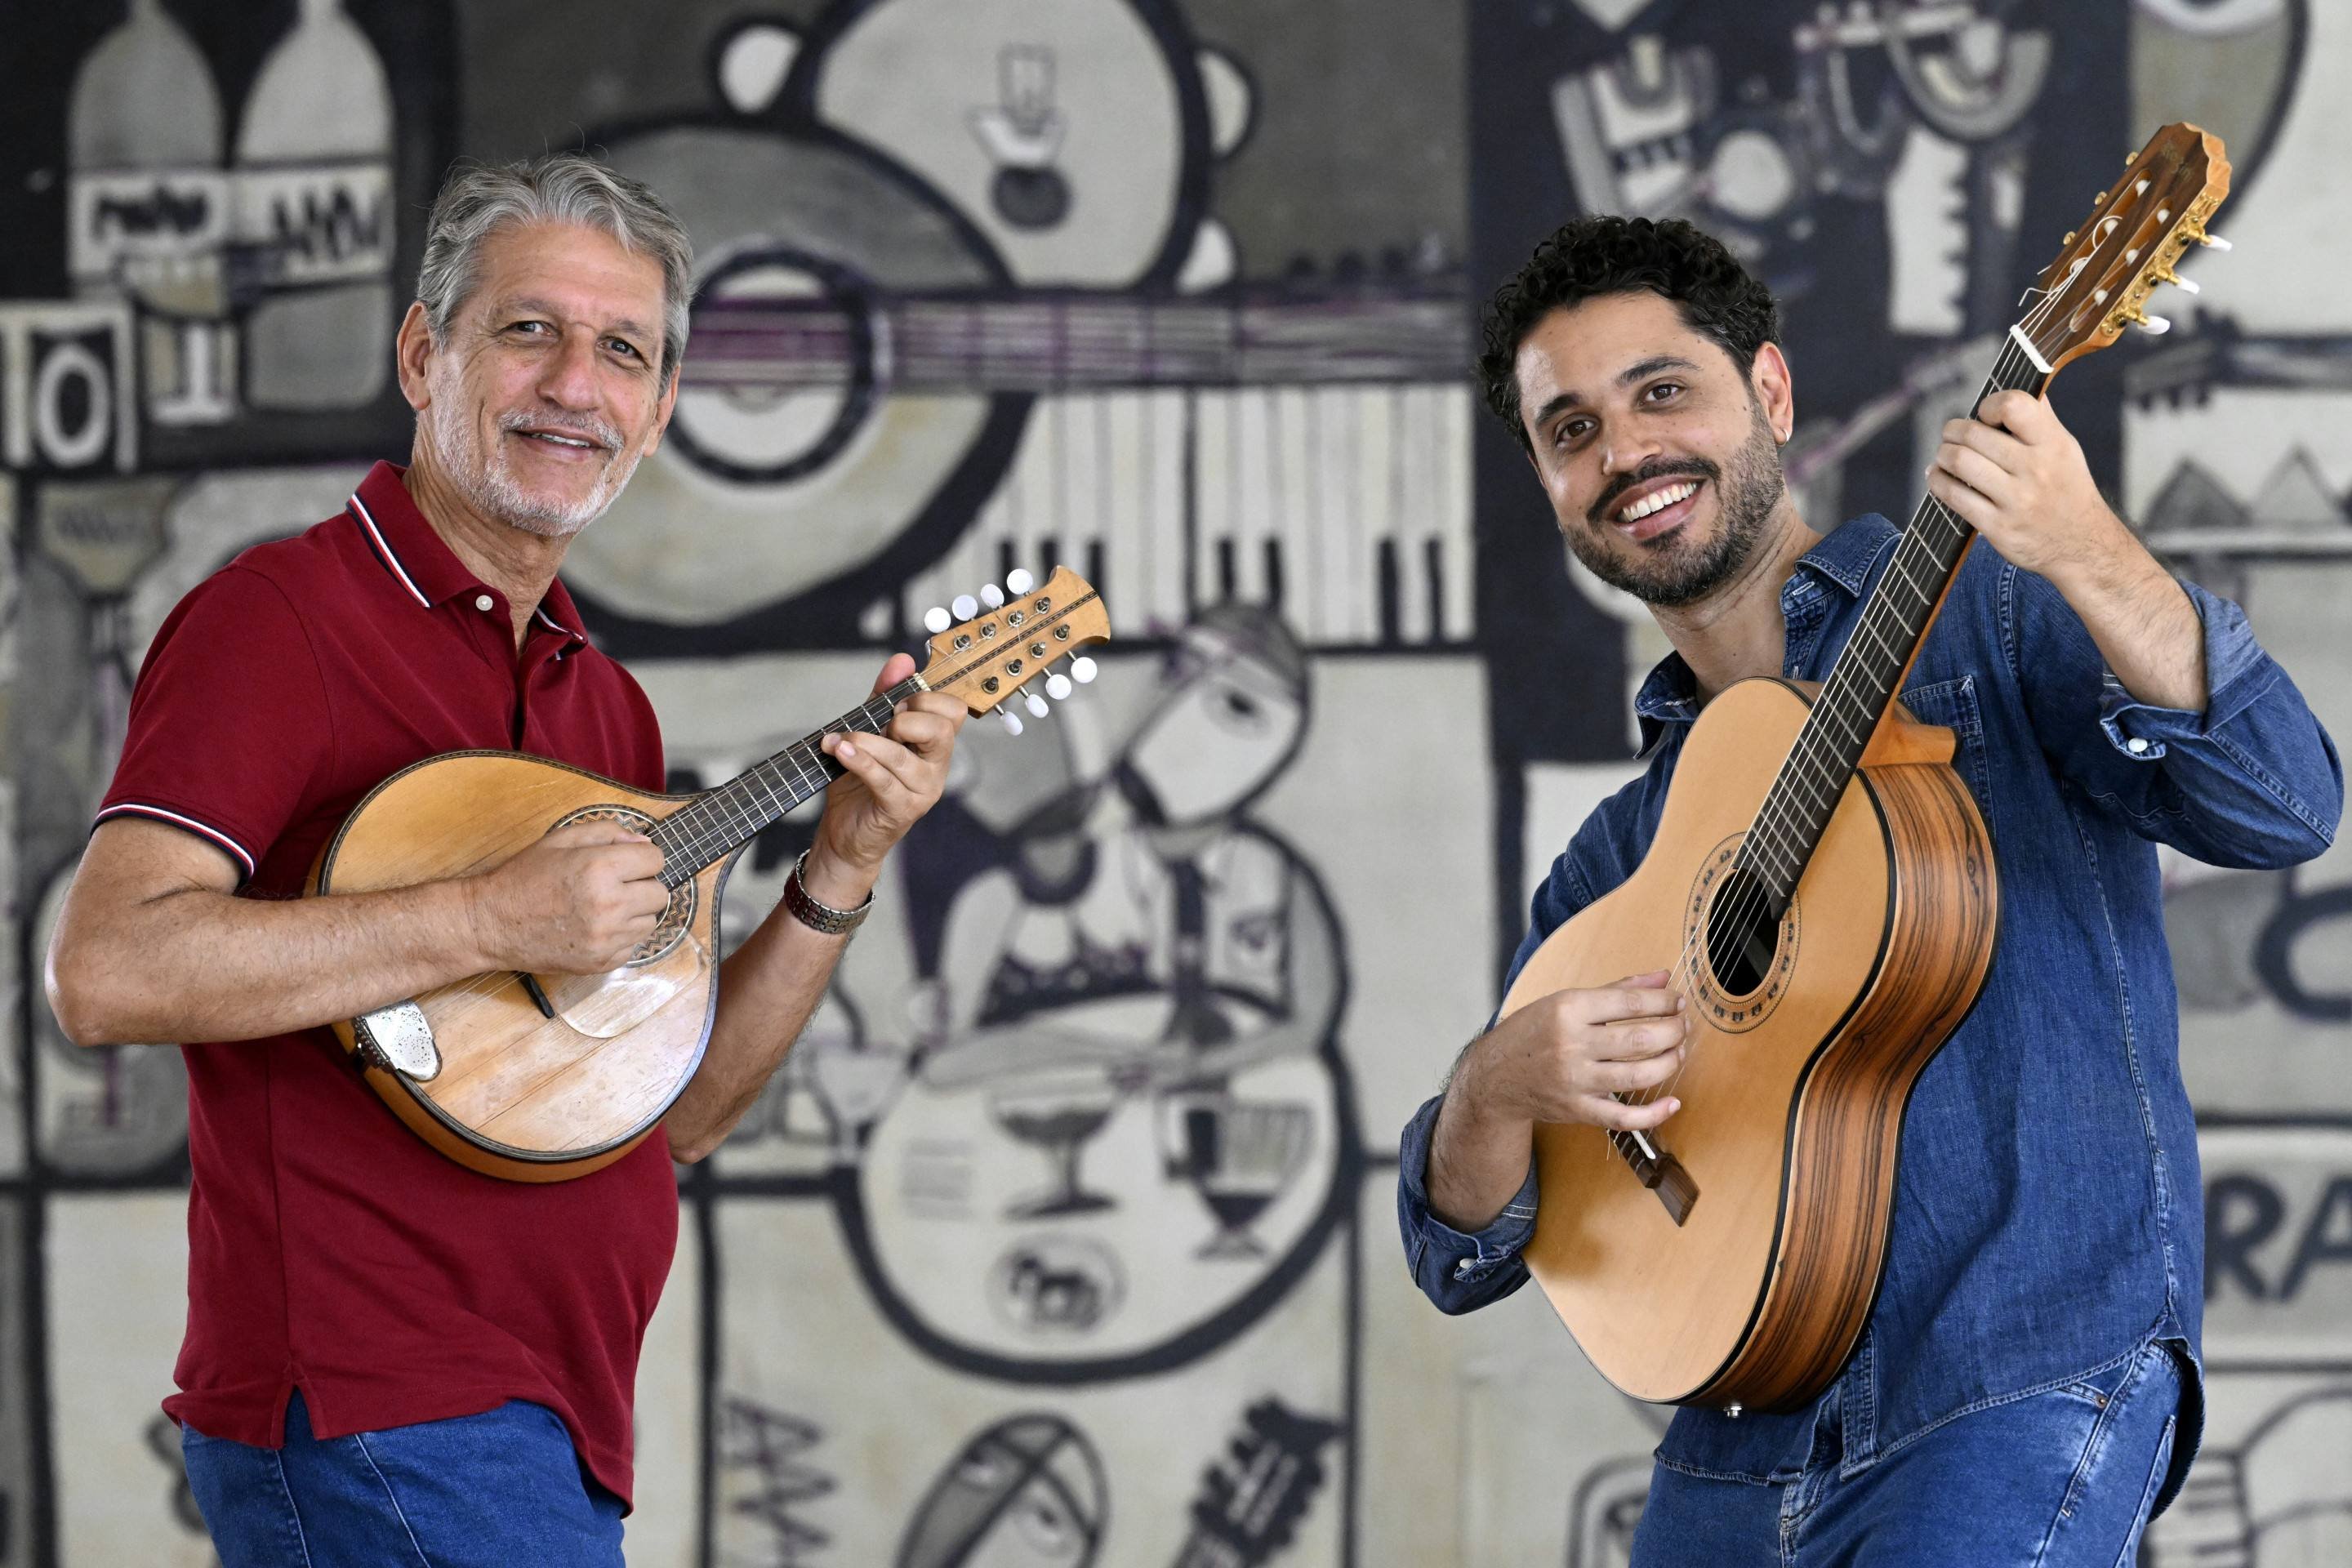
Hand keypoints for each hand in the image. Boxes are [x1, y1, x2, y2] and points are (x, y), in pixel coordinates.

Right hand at [467, 820, 670, 974]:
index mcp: (600, 868)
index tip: (627, 862)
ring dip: (634, 913)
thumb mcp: (561, 840)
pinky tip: (594, 928)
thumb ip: (607, 833)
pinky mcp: (601, 962)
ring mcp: (606, 938)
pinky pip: (632, 946)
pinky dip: (620, 938)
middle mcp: (609, 905)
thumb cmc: (524, 877)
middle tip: (616, 885)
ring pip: (650, 922)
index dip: (642, 858)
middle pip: (660, 894)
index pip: (655, 860)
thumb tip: (644, 843)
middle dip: (642, 885)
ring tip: (602, 907)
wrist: (492, 923)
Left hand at [807, 653, 967, 905]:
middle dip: (908, 716)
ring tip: (840, 739)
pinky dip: (859, 760)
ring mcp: (922, 791)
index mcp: (934, 745)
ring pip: (903, 755)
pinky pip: (883, 779)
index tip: (898, 702)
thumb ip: (885, 696)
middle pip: (942, 729)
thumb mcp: (871, 731)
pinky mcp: (902, 810)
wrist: (845, 835)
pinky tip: (840, 750)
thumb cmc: (860, 783)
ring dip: (867, 741)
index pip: (955, 710)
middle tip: (884, 721)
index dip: (928, 697)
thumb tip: (902, 660)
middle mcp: (936, 767)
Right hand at [1462, 970, 1688, 1131]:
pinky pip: (1623, 1118)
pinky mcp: (1578, 1109)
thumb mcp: (1566, 1001)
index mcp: (1568, 1009)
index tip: (1677, 1002)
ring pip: (1638, 1076)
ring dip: (1669, 1063)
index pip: (1629, 1003)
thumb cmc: (1533, 1033)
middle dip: (1672, 1031)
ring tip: (1678, 1052)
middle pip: (1639, 1039)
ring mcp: (1575, 1080)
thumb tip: (1662, 978)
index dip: (1663, 1002)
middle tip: (1681, 1026)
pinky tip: (1672, 1103)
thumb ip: (1617, 990)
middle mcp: (1571, 1044)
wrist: (1495, 1077)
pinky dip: (1653, 1114)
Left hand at [1925, 391, 2133, 585]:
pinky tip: (1937, 477)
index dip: (1989, 405)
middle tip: (1950, 435)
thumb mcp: (2064, 449)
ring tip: (1943, 456)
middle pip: (1974, 435)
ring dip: (1942, 455)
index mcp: (2052, 444)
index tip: (1983, 415)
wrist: (2081, 545)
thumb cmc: (2067, 488)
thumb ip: (2040, 418)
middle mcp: (2035, 469)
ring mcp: (2016, 500)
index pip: (2014, 405)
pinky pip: (1953, 496)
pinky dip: (1937, 482)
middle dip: (1953, 431)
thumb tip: (2019, 383)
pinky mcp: (1998, 527)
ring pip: (1959, 463)